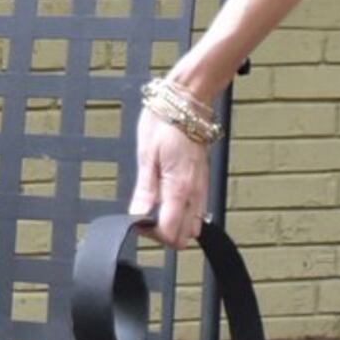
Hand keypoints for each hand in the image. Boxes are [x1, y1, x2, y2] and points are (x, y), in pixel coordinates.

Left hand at [127, 67, 229, 249]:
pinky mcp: (203, 182)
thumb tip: (137, 215)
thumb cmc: (165, 122)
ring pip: (193, 227)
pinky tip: (168, 199)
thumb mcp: (146, 155)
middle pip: (185, 237)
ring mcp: (202, 188)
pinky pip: (197, 211)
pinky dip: (184, 214)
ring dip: (175, 225)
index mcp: (180, 188)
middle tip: (145, 216)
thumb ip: (144, 191)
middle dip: (164, 234)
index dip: (151, 234)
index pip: (171, 234)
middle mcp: (195, 192)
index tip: (137, 220)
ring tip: (156, 207)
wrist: (186, 102)